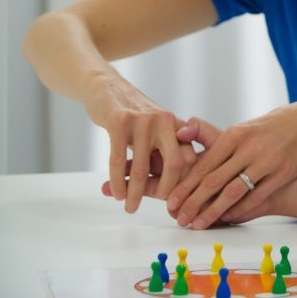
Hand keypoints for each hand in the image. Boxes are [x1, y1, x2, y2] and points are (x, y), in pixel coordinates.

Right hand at [99, 117, 214, 201]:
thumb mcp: (157, 132)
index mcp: (178, 125)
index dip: (187, 183)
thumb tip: (177, 187)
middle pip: (175, 165)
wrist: (106, 89)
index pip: (190, 159)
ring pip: (141, 167)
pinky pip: (118, 159)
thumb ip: (167, 153)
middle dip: (168, 191)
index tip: (180, 202)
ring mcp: (142, 121)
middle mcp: (165, 121)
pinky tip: (115, 193)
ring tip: (129, 208)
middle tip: (160, 208)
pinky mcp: (119, 122)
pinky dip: (117, 180)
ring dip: (134, 192)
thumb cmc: (134, 119)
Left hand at [166, 100, 296, 229]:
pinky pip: (257, 196)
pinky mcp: (283, 173)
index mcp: (234, 134)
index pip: (204, 164)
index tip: (170, 203)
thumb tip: (179, 134)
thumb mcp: (240, 128)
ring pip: (234, 191)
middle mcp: (249, 147)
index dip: (186, 186)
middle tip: (179, 219)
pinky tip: (226, 219)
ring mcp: (267, 161)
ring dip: (213, 211)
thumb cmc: (266, 130)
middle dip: (193, 202)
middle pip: (215, 180)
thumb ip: (209, 135)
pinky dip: (239, 210)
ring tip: (199, 224)